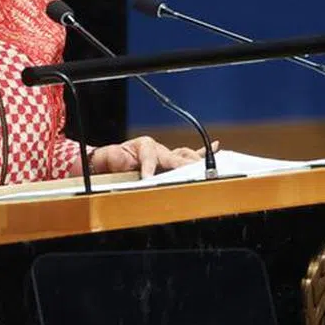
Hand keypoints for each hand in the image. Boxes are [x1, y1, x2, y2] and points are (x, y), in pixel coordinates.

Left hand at [90, 136, 218, 178]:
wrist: (111, 161)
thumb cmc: (111, 160)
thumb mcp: (109, 158)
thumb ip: (115, 158)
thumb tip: (124, 159)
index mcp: (144, 146)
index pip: (150, 156)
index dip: (149, 168)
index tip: (148, 179)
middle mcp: (158, 148)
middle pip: (174, 156)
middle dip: (182, 166)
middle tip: (190, 174)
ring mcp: (166, 154)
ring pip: (184, 156)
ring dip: (194, 163)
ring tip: (206, 168)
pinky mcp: (170, 160)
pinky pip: (188, 156)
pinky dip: (201, 153)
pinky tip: (216, 147)